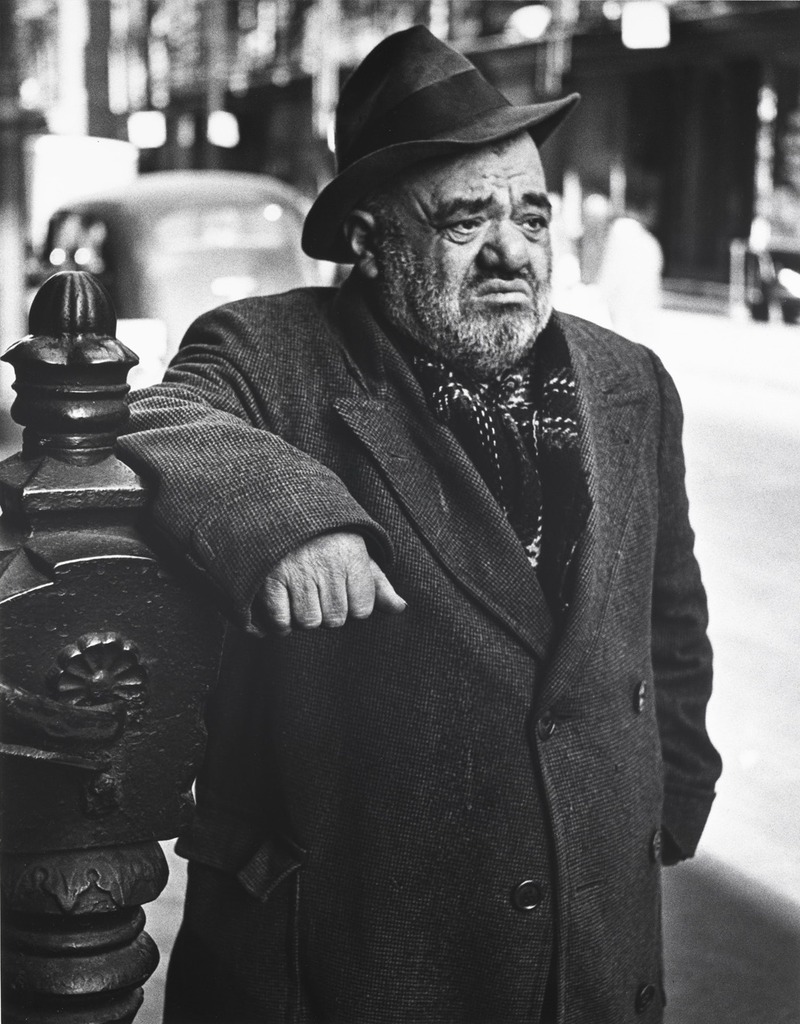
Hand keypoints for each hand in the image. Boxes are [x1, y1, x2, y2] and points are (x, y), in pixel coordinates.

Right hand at [258, 532, 405, 634]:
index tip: (340, 587)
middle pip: (335, 620)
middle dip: (326, 611)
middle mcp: (327, 564)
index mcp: (352, 556)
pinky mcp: (270, 580)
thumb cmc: (325, 539)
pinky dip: (280, 622)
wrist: (282, 509)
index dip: (351, 605)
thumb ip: (378, 584)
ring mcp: (297, 572)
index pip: (362, 610)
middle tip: (316, 589)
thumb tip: (400, 608)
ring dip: (302, 616)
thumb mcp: (356, 553)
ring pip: (308, 623)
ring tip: (298, 594)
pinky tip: (283, 604)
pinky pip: (281, 621)